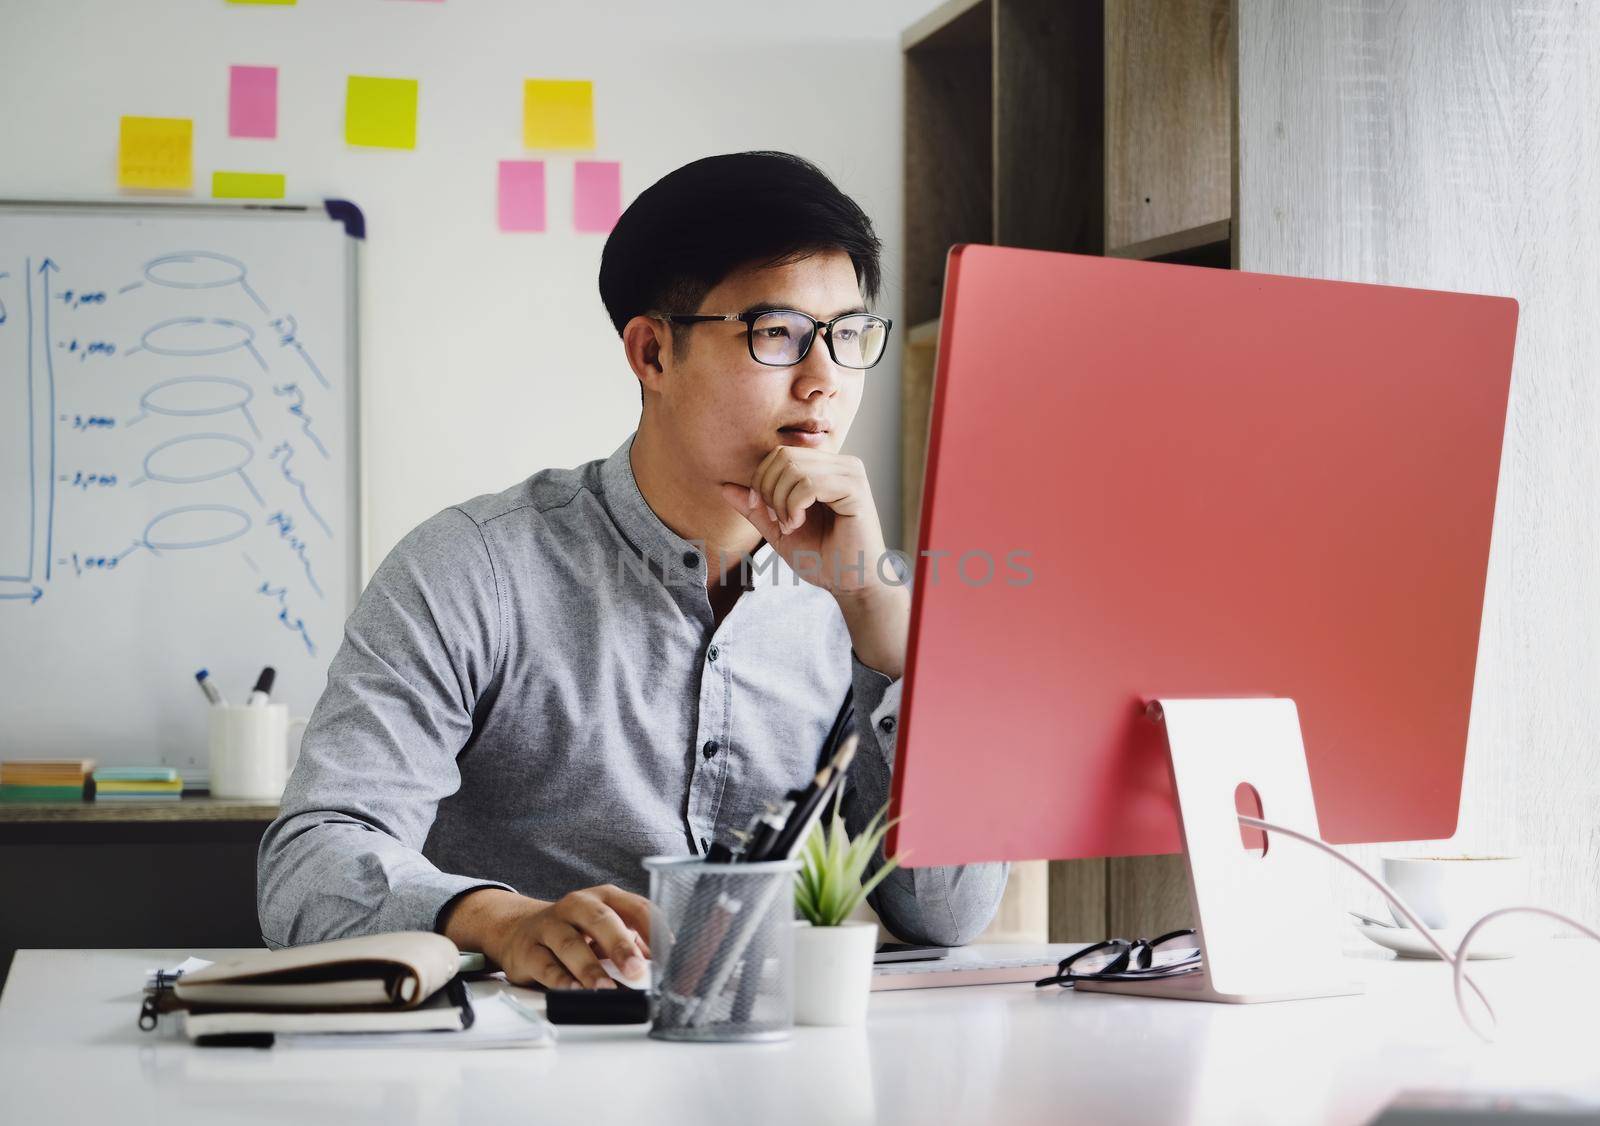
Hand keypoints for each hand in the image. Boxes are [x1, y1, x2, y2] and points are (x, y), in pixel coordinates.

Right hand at [441, 885, 650, 989]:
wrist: (517, 930)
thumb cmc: (574, 932)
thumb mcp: (605, 930)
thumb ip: (632, 944)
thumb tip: (659, 970)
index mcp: (605, 898)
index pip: (636, 907)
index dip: (654, 930)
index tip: (667, 954)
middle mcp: (577, 905)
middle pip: (601, 920)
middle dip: (621, 945)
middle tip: (635, 970)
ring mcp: (550, 925)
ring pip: (570, 943)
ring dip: (590, 968)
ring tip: (606, 988)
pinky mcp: (528, 949)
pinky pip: (545, 965)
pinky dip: (560, 979)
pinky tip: (573, 991)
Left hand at [717, 446, 888, 596]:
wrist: (850, 583)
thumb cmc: (821, 557)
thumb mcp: (778, 529)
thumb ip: (756, 507)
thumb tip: (724, 486)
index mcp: (826, 467)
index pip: (779, 454)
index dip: (761, 481)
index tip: (767, 513)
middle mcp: (842, 464)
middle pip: (783, 457)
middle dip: (769, 491)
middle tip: (778, 521)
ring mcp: (851, 474)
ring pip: (793, 469)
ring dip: (781, 503)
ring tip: (791, 525)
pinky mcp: (855, 489)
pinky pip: (809, 484)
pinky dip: (794, 507)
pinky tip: (799, 524)